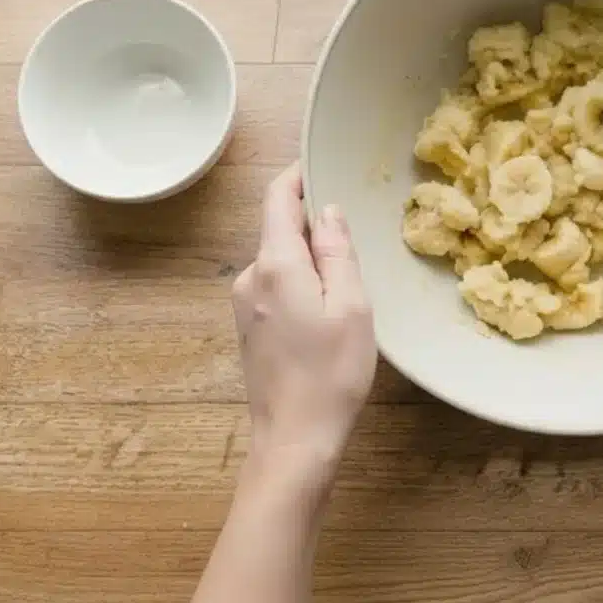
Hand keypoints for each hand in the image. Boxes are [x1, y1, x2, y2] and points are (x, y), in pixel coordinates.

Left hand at [234, 166, 377, 469]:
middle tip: (357, 236)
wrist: (294, 440)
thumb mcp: (352, 307)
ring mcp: (245, 305)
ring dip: (311, 262)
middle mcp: (251, 277)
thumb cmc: (331, 374)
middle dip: (314, 225)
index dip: (299, 175)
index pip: (278, 198)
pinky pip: (277, 289)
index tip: (324, 162)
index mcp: (276, 264)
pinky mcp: (249, 330)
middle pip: (280, 230)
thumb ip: (339, 253)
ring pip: (281, 263)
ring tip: (349, 285)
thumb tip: (328, 211)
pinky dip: (302, 287)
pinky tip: (327, 315)